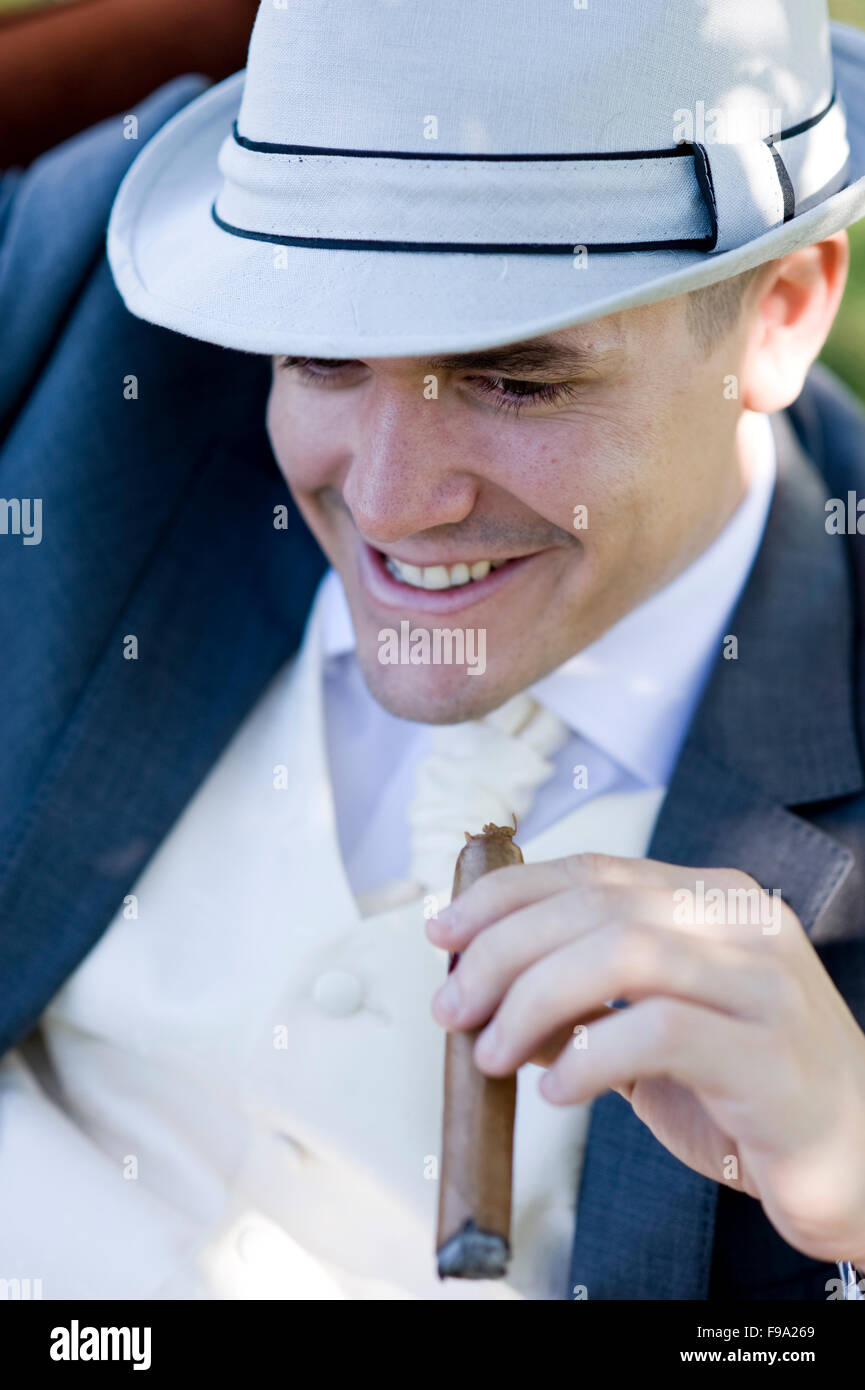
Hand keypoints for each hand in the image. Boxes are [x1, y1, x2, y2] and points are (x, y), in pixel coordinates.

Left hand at [426, 851, 864, 1267]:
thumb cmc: (745, 1093)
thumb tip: (483, 991)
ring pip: (621, 951)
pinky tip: (557, 1092)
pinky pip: (659, 1033)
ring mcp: (763, 984)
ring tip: (493, 1052)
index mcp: (712, 900)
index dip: (506, 895)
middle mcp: (741, 923)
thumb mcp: (652, 1033)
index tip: (442, 932)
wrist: (857, 1162)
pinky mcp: (770, 1055)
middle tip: (452, 1009)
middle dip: (501, 951)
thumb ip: (582, 1003)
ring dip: (532, 1000)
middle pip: (595, 904)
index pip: (592, 871)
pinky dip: (589, 1057)